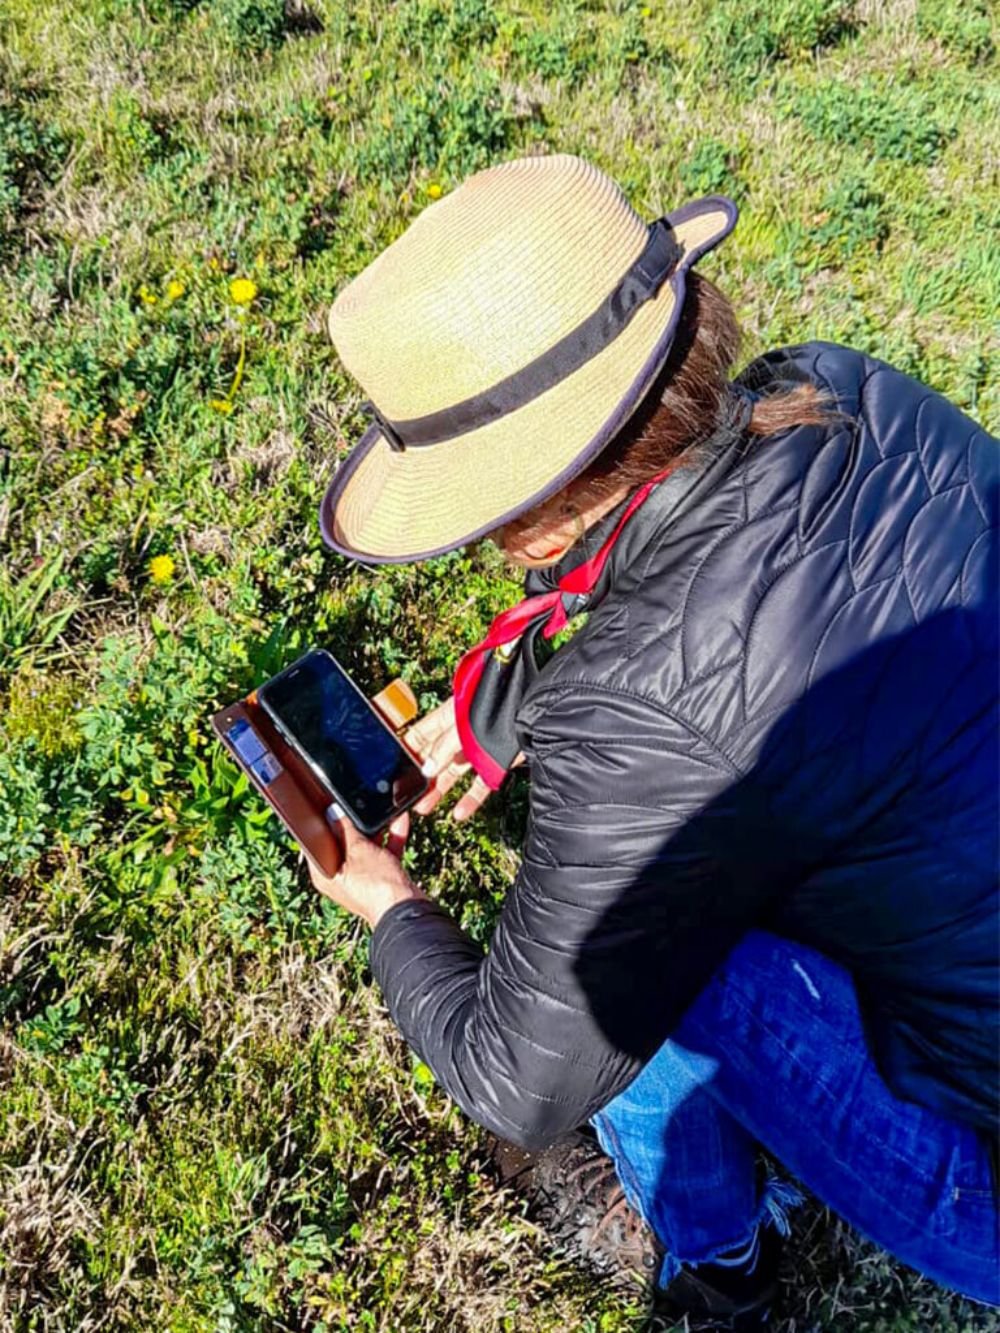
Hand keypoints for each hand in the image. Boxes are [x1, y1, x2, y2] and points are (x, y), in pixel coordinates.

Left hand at [307, 808, 424, 928]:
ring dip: (377, 829)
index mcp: (325, 875)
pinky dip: (391, 838)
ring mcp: (363, 877)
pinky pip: (384, 852)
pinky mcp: (382, 877)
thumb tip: (334, 813)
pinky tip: (398, 821)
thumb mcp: (358, 850)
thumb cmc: (376, 888)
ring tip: (380, 809)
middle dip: (354, 825)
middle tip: (357, 806)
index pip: (319, 844)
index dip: (324, 824)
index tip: (329, 807)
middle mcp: (341, 878)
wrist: (407, 908)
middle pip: (345, 843)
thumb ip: (346, 829)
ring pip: (367, 846)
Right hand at [404, 696, 523, 821]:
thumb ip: (444, 748)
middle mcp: (461, 732)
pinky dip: (470, 799)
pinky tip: (459, 813)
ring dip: (439, 790)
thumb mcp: (463, 726)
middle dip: (420, 776)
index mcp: (449, 716)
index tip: (394, 768)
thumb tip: (426, 770)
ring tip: (424, 807)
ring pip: (454, 772)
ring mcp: (479, 748)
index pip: (420, 735)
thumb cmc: (498, 705)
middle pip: (435, 758)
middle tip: (407, 795)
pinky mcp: (497, 762)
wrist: (537, 711)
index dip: (406, 750)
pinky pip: (480, 784)